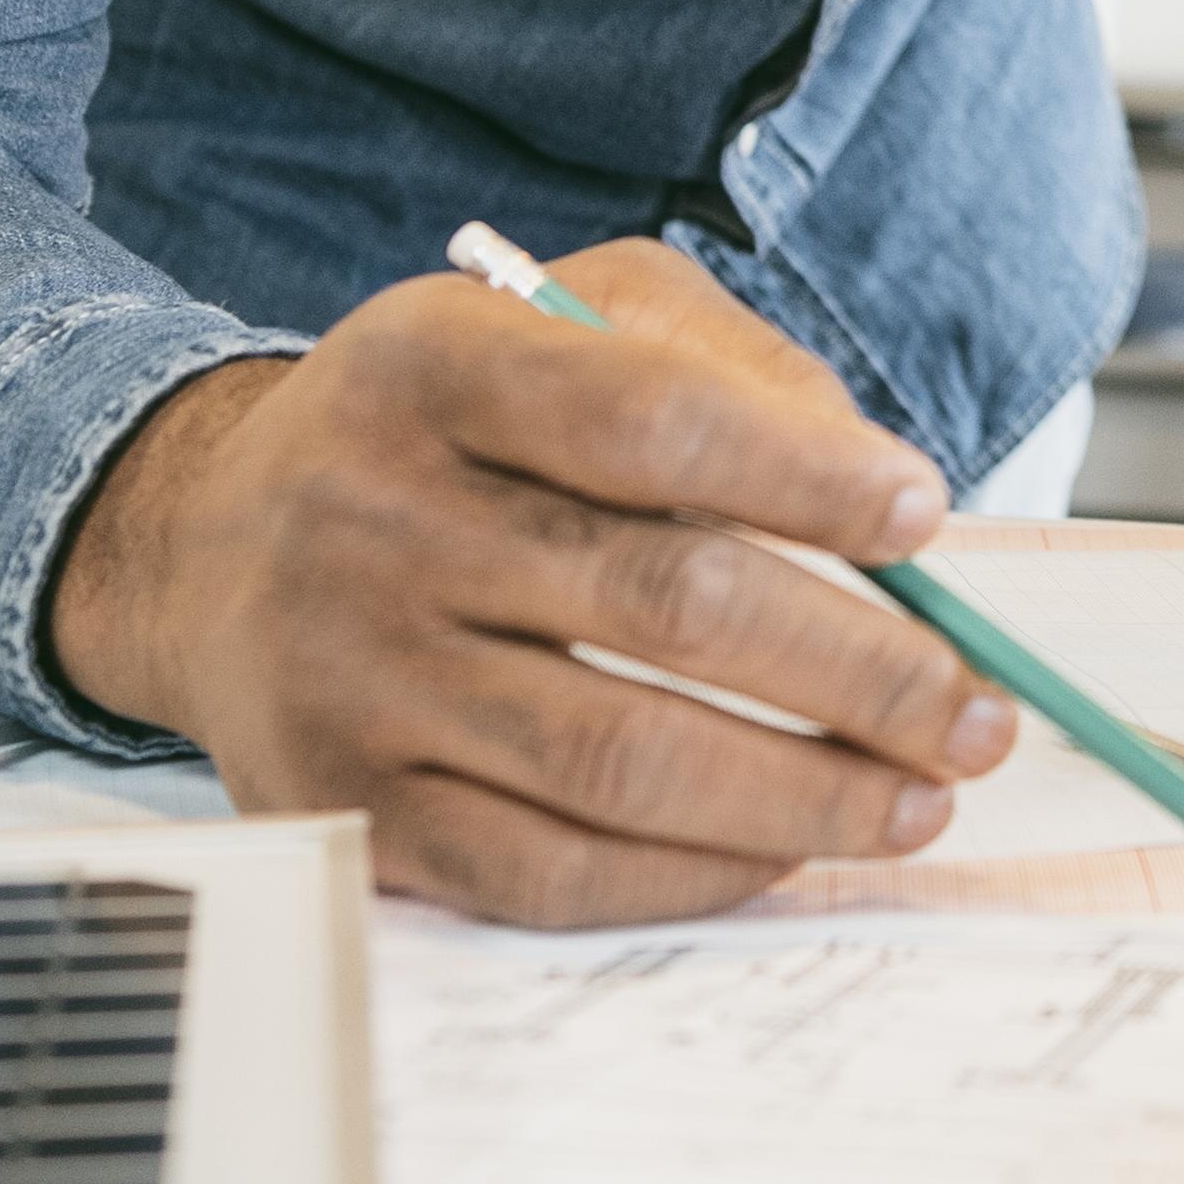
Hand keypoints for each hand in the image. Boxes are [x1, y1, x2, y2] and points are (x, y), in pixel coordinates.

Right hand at [45, 237, 1019, 927]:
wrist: (210, 540)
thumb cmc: (446, 420)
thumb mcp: (558, 312)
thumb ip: (724, 362)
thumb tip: (879, 487)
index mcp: (435, 367)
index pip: (650, 421)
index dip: (806, 473)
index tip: (925, 516)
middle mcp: (376, 519)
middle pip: (664, 603)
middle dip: (857, 670)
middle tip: (973, 712)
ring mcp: (354, 677)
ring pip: (619, 761)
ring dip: (802, 794)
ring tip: (916, 795)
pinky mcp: (352, 809)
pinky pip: (547, 869)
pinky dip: (692, 872)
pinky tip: (785, 847)